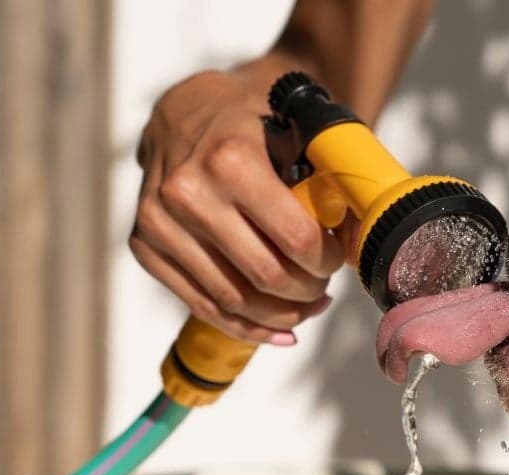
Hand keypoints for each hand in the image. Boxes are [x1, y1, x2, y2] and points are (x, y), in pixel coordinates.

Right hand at [129, 69, 345, 344]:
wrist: (185, 109)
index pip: (296, 239)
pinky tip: (279, 330)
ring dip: (281, 315)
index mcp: (230, 160)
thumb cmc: (252, 120)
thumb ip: (332, 177)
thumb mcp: (298, 129)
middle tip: (324, 287)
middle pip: (266, 276)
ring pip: (235, 300)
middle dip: (307, 291)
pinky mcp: (144, 246)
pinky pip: (203, 306)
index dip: (327, 260)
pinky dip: (246, 327)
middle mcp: (187, 193)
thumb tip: (364, 238)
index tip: (337, 258)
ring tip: (308, 308)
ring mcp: (159, 223)